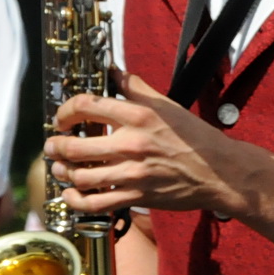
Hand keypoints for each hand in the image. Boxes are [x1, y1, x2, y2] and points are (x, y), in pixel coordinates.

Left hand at [44, 72, 257, 213]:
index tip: (63, 118)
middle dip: (56, 146)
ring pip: (80, 176)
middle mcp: (132, 144)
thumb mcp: (168, 105)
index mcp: (138, 116)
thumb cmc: (195, 138)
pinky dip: (77, 200)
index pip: (86, 105)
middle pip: (74, 146)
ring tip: (60, 169)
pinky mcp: (137, 196)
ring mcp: (133, 173)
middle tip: (54, 146)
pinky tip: (71, 194)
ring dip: (63, 172)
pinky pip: (96, 203)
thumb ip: (136, 88)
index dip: (65, 111)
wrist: (219, 172)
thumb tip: (113, 71)